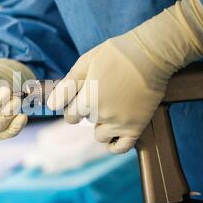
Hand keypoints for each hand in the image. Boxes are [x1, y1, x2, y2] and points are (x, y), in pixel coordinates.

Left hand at [47, 0, 202, 152]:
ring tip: (113, 107)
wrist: (151, 54)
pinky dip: (115, 144)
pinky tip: (115, 132)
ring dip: (102, 125)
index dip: (74, 106)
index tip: (83, 97)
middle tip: (104, 94)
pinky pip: (120, 148)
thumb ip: (68, 85)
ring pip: (100, 135)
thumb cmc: (117, 54)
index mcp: (88, 98)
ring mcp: (120, 123)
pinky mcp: (136, 127)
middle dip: (90, 111)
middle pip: (87, 122)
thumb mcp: (86, 62)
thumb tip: (52, 105)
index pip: (70, 116)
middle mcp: (103, 114)